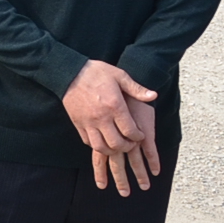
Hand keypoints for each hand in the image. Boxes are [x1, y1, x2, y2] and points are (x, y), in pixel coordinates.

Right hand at [62, 60, 157, 180]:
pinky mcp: (78, 124)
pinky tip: (103, 140)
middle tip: (130, 143)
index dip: (138, 137)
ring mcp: (88, 122)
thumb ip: (136, 88)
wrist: (69, 72)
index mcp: (114, 105)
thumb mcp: (119, 75)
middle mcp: (101, 117)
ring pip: (101, 147)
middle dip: (127, 147)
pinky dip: (97, 145)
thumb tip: (153, 96)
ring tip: (117, 145)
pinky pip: (88, 141)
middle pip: (116, 143)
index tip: (140, 135)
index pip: (129, 131)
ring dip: (112, 150)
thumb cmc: (95, 72)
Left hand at [92, 100, 157, 194]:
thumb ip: (101, 124)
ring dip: (140, 174)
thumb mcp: (98, 112)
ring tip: (144, 188)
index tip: (102, 186)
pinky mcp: (144, 131)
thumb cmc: (105, 92)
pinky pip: (150, 150)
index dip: (101, 172)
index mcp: (104, 134)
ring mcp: (130, 136)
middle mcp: (116, 137)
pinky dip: (153, 161)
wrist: (118, 82)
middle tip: (124, 193)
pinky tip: (156, 171)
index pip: (100, 157)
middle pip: (117, 163)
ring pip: (135, 160)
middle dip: (121, 180)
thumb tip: (95, 135)